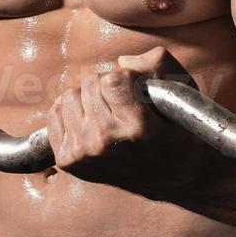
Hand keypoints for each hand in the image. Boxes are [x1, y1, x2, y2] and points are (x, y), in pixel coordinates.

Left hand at [45, 46, 204, 196]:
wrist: (173, 176)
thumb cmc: (177, 128)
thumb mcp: (180, 90)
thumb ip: (157, 63)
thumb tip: (122, 61)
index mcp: (136, 126)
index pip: (111, 79)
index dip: (126, 78)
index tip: (137, 90)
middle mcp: (106, 142)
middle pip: (88, 84)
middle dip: (106, 85)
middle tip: (122, 102)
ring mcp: (84, 153)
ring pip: (69, 96)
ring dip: (87, 98)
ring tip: (106, 111)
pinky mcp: (69, 160)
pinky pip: (55, 115)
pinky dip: (69, 111)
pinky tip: (88, 120)